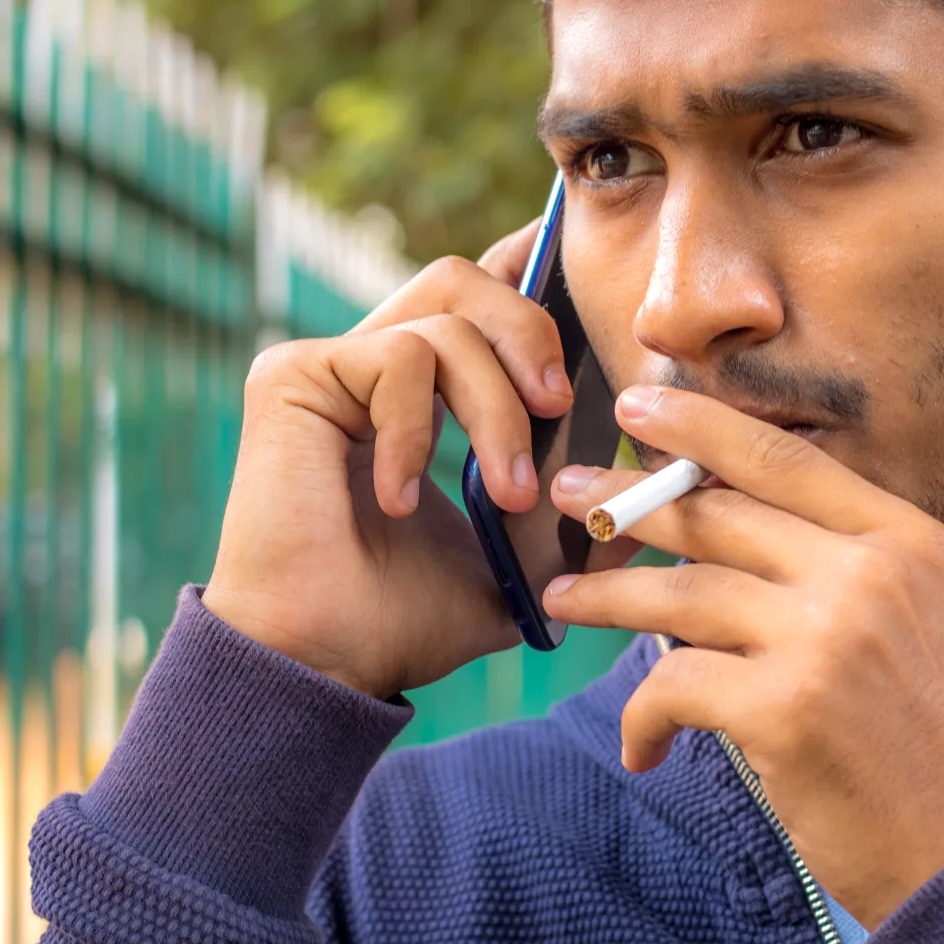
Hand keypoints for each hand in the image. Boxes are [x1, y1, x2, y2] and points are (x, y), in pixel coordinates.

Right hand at [205, 224, 566, 699]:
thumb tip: (652, 497)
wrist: (324, 664)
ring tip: (504, 493)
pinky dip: (418, 430)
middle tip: (559, 408)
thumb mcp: (519, 566)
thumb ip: (576, 522)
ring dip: (496, 408)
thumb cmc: (404, 621)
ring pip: (446, 321)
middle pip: (467, 280)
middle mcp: (372, 366)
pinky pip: (397, 358)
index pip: (480, 300)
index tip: (589, 312)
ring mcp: (329, 365)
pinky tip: (401, 500)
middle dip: (532, 333)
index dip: (533, 279)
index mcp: (421, 396)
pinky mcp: (292, 376)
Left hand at [540, 386, 943, 925]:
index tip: (639, 401)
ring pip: (680, 594)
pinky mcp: (783, 708)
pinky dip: (642, 716)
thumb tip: (728, 540)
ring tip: (563, 600)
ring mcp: (825, 636)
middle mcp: (868, 572)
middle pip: (717, 515)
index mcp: (907, 539)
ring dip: (609, 598)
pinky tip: (642, 747)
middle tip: (570, 496)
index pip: (782, 457)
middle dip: (628, 502)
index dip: (700, 424)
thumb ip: (845, 571)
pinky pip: (672, 686)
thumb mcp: (921, 625)